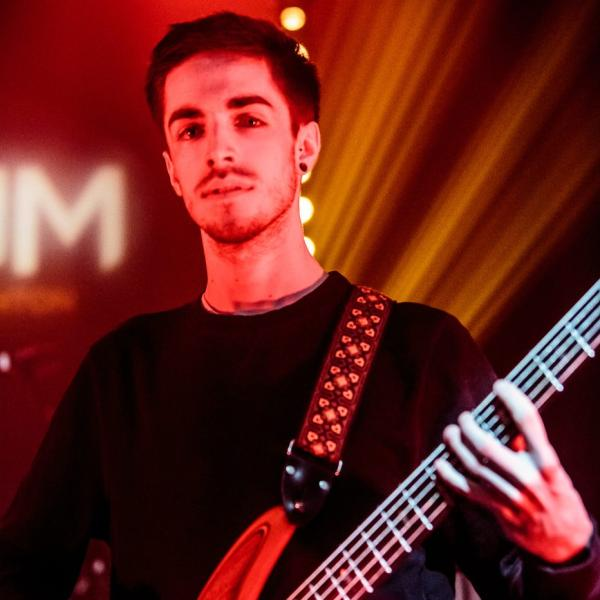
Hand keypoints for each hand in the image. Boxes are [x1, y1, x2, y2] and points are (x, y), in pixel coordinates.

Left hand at [435, 379, 592, 562]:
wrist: (563, 540)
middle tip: (464, 417)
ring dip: (456, 445)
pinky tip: (440, 464)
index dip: (511, 398)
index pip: (528, 421)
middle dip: (469, 427)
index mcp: (547, 462)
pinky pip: (467, 490)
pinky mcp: (497, 510)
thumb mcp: (552, 467)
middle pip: (487, 446)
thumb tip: (503, 415)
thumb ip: (529, 445)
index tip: (500, 386)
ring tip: (450, 432)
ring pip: (473, 465)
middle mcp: (529, 478)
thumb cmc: (556, 494)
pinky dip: (450, 476)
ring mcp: (511, 496)